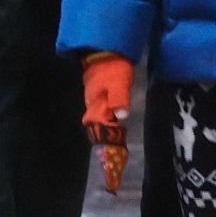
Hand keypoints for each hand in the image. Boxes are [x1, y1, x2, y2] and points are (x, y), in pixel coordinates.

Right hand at [81, 53, 133, 193]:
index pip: (99, 132)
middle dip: (105, 149)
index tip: (110, 167)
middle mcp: (93, 106)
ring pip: (100, 125)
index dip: (105, 149)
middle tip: (113, 169)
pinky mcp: (101, 96)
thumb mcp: (119, 81)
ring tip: (114, 156)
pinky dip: (109, 127)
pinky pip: (104, 116)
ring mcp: (96, 101)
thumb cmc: (112, 65)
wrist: (104, 47)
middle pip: (98, 132)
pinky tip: (116, 131)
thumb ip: (119, 98)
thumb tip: (122, 117)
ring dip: (107, 139)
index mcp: (96, 105)